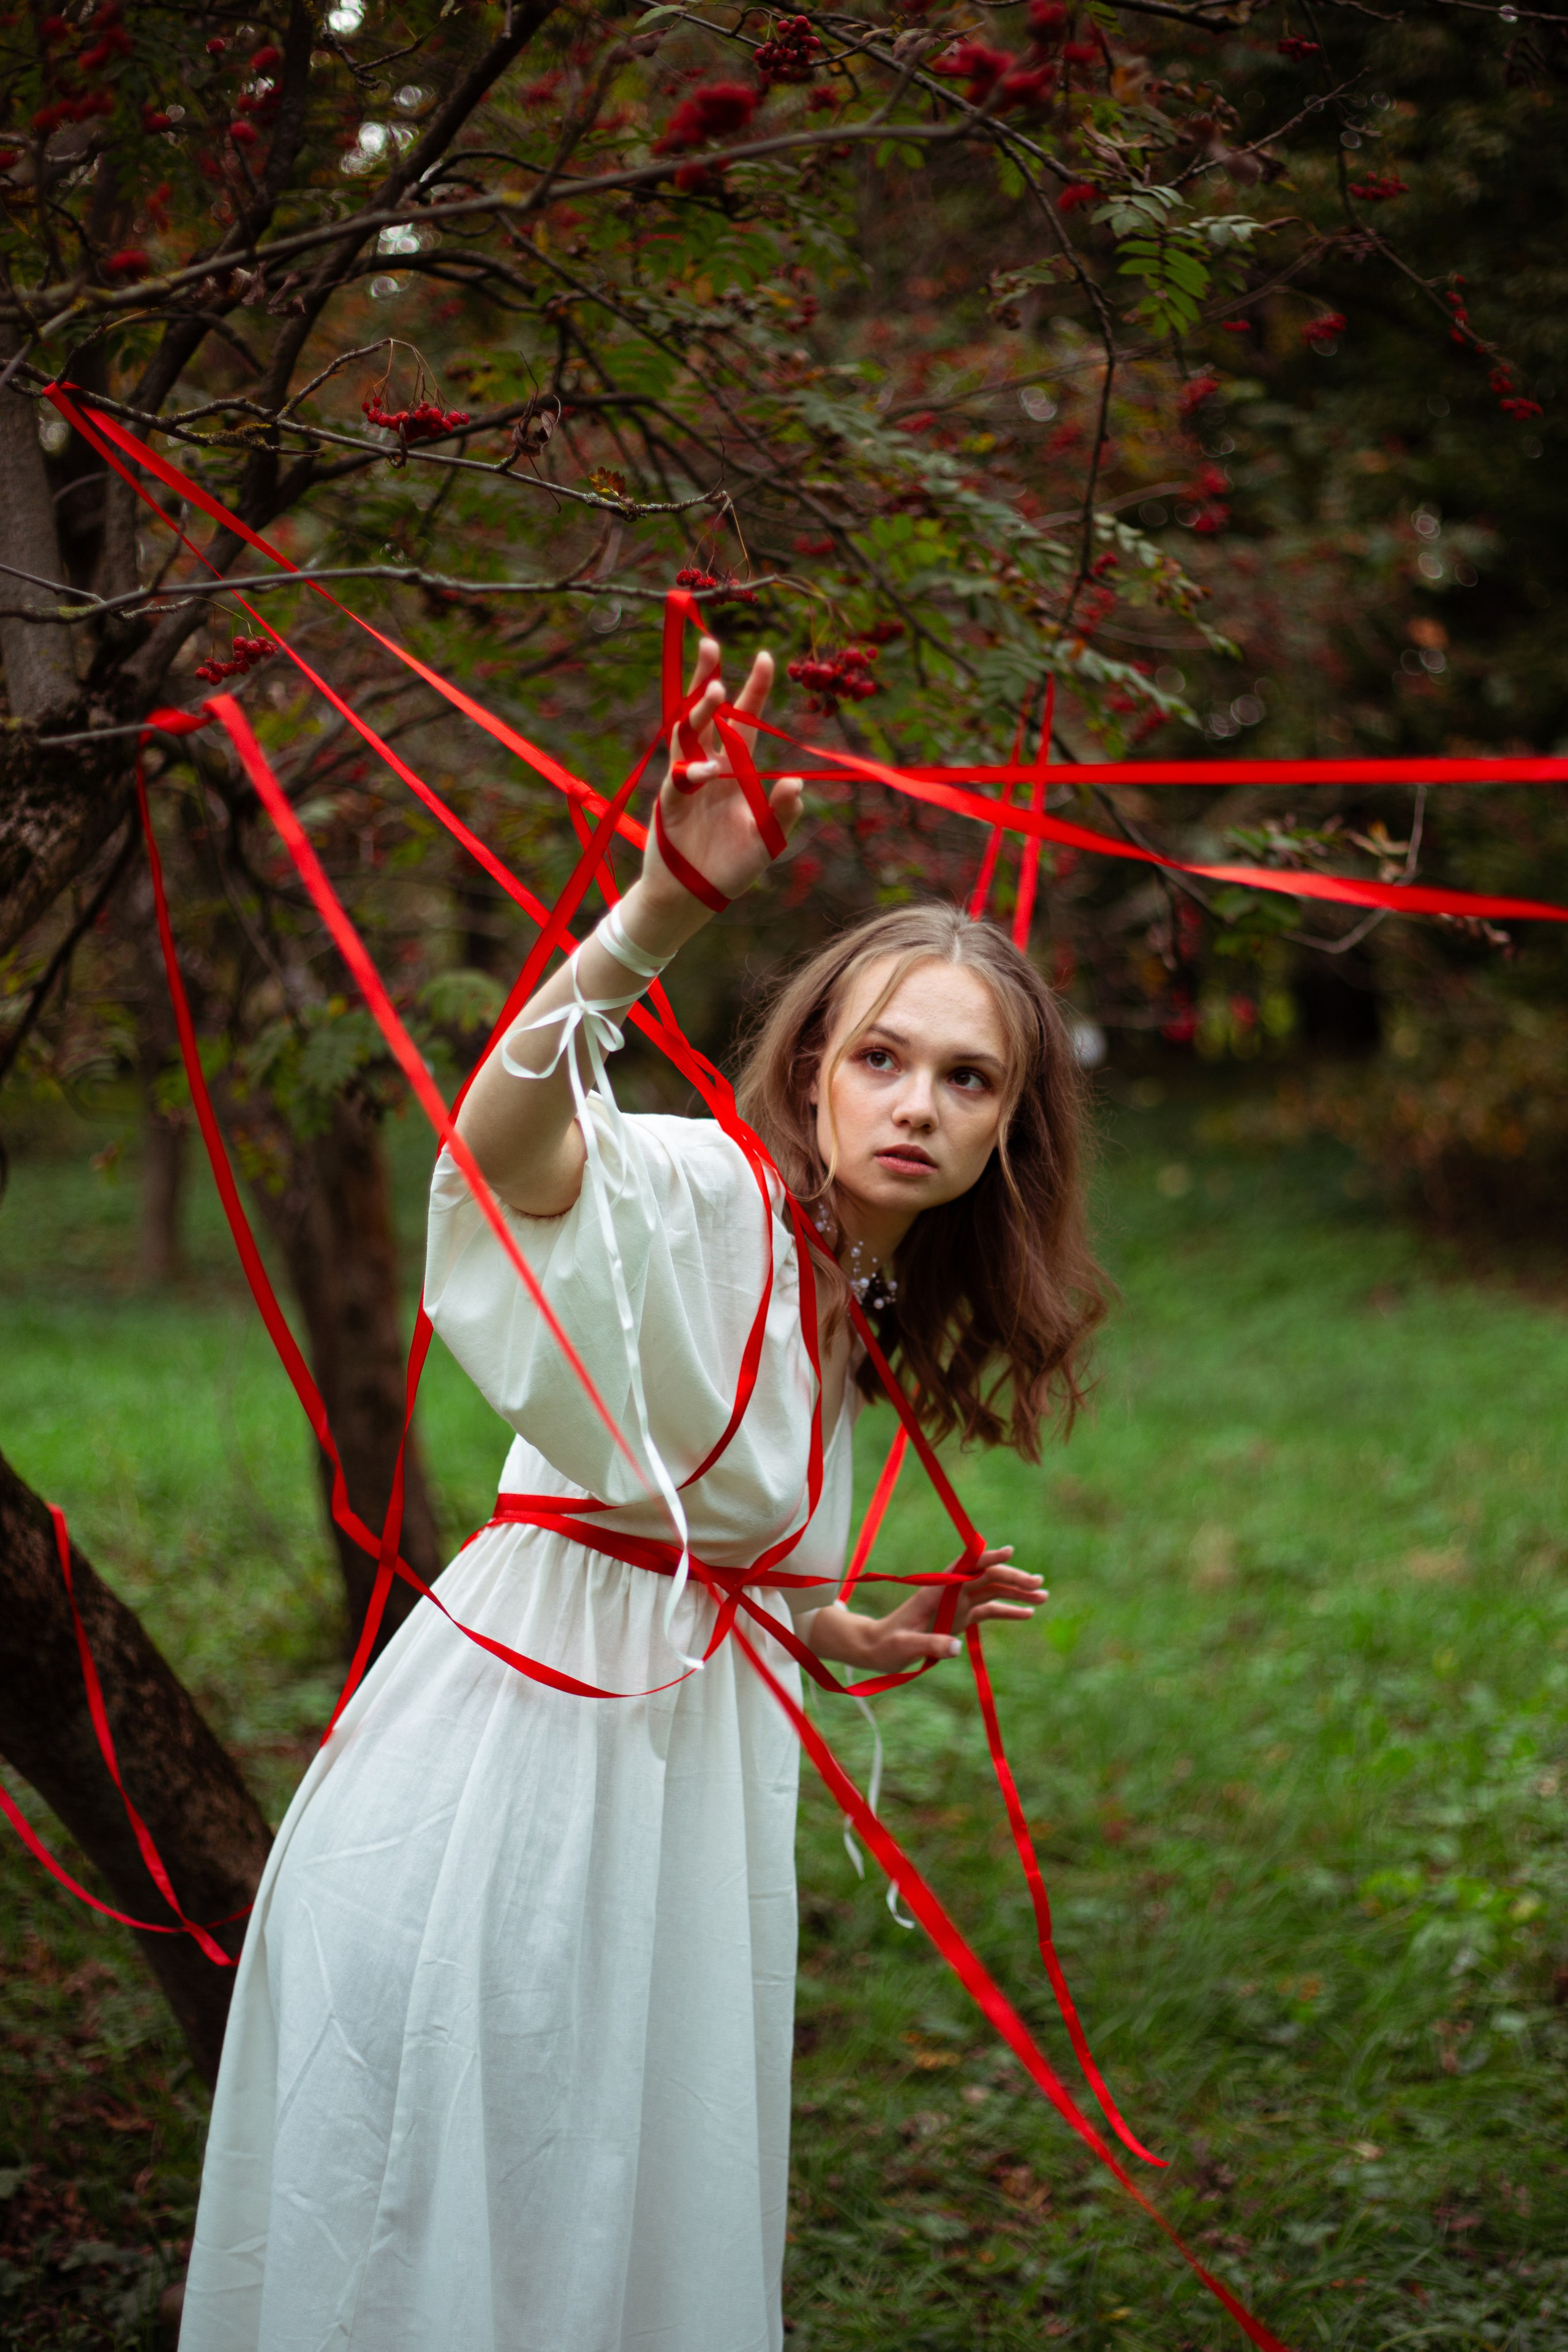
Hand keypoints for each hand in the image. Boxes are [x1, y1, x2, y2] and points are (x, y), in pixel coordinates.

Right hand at [639, 636, 803, 919]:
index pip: (744, 721)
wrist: (694, 897)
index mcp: (735, 770)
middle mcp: (709, 767)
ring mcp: (686, 782)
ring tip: (715, 690)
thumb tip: (795, 782)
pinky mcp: (669, 804)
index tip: (765, 656)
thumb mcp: (767, 841)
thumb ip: (783, 813)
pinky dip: (690, 774)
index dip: (754, 689)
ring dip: (699, 712)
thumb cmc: (730, 867)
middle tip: (712, 644)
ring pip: (687, 735)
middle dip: (709, 678)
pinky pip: (678, 780)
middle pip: (707, 714)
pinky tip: (705, 772)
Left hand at [807, 1547, 1044, 1673]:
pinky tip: (1027, 1614)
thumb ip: (929, 1644)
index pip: (965, 1567)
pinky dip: (1008, 1611)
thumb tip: (957, 1648)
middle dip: (1013, 1579)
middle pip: (986, 1578)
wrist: (876, 1649)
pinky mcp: (959, 1619)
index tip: (1009, 1552)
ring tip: (1044, 1597)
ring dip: (1016, 1593)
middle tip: (1039, 1586)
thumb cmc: (886, 1645)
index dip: (986, 1558)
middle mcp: (950, 1593)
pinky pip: (988, 1611)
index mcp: (936, 1591)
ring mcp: (956, 1605)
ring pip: (992, 1592)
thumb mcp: (904, 1646)